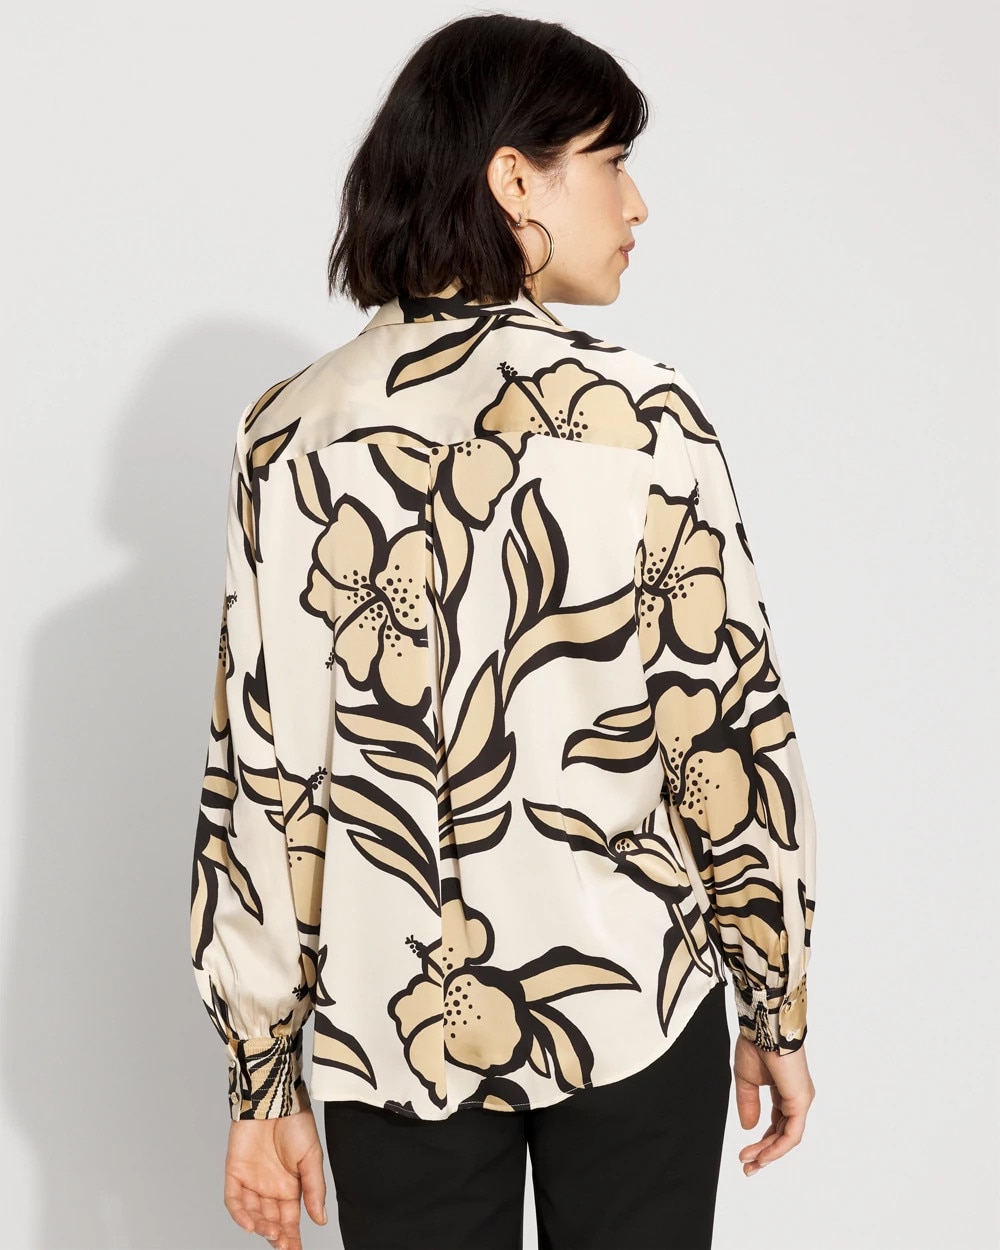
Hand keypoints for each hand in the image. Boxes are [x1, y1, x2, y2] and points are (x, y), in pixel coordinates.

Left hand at [223, 1107, 327, 1249]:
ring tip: (270, 1231)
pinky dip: (240, 1214)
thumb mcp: (312, 1158)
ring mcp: (251, 1181)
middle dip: (277, 1236)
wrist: (275, 1098)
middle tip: (283, 1244)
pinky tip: (250, 1223)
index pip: (290, 1221)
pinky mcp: (235, 1172)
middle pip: (271, 1221)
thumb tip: (320, 1219)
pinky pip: (234, 1200)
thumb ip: (314, 1190)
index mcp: (290, 1186)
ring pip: (252, 1214)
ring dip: (260, 1226)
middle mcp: (270, 1187)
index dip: (292, 1238)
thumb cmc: (297, 1123)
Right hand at [733, 1036, 814, 1176]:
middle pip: (782, 1134)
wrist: (764, 1027)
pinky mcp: (800, 1101)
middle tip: (747, 1166)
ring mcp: (800, 1100)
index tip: (744, 1154)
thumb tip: (749, 1128)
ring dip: (768, 1153)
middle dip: (764, 1153)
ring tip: (750, 1162)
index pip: (776, 1124)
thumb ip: (748, 1103)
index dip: (761, 1141)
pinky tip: (764, 1156)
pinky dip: (778, 1147)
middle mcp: (795, 1097)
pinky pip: (792, 1133)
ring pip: (787, 1137)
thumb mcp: (746, 1079)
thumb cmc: (757, 1044)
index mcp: (784, 1091)